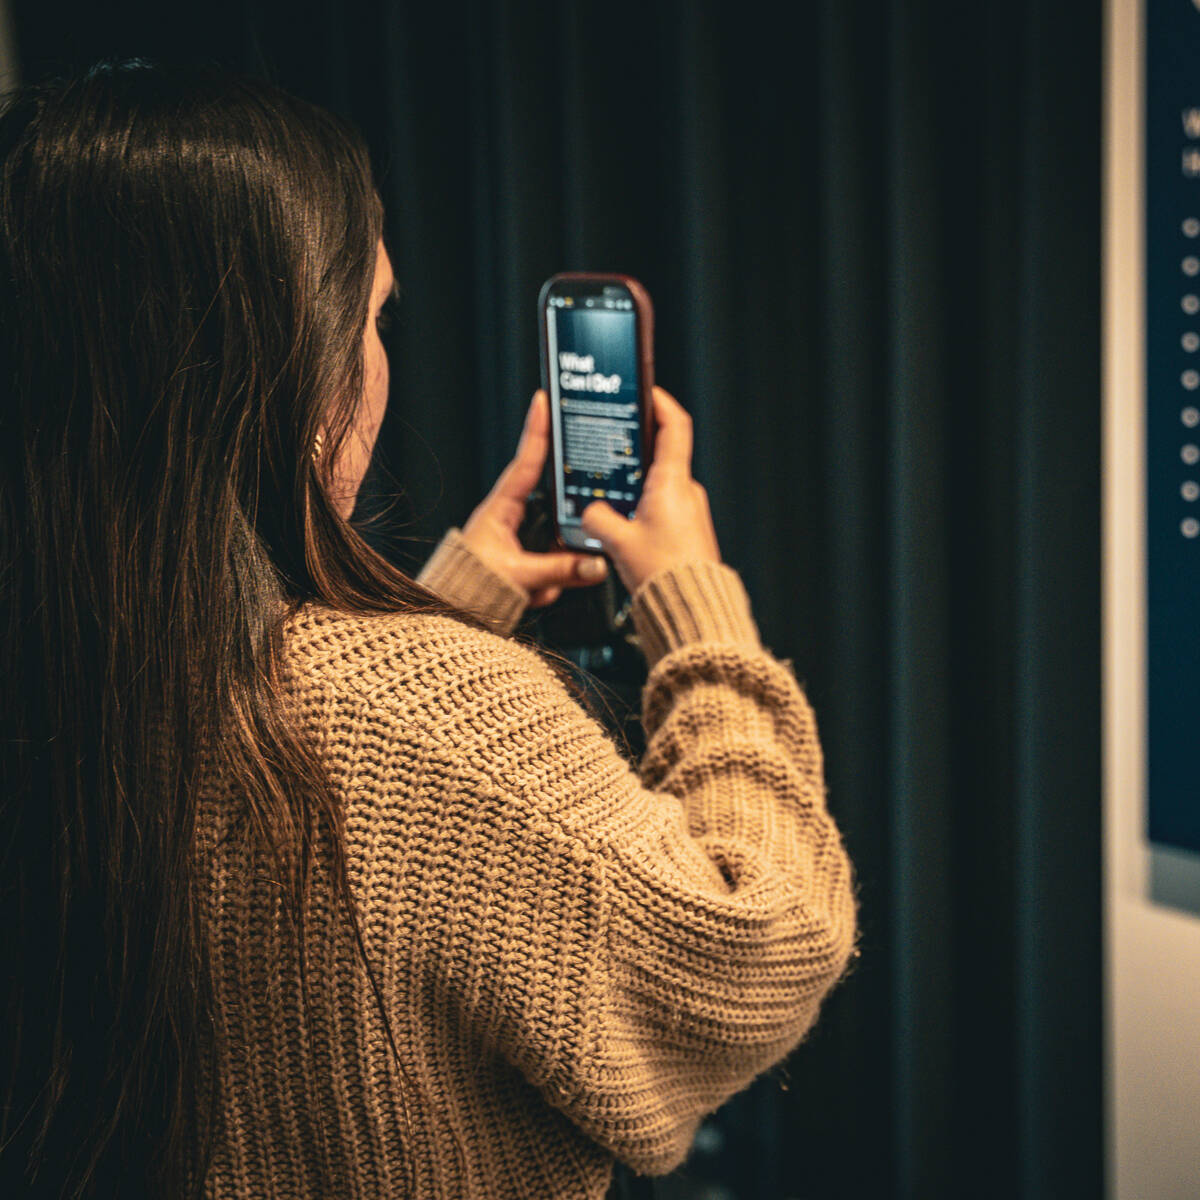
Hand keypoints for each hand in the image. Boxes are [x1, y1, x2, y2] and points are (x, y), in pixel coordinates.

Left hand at [461, 390, 608, 607]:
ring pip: (559, 544)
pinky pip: (555, 568)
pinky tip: (536, 595)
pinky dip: (549, 586)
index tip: (545, 400)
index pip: (527, 462)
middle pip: (556, 509)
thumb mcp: (520, 577)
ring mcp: (521, 540)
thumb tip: (595, 565)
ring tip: (539, 587)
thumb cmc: (470, 586)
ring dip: (554, 571)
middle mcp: (512, 519)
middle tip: (563, 548)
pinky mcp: (528, 562)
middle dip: (564, 536)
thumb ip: (560, 570)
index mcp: (501, 509)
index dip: (537, 430)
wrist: (454, 613)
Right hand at [580, 387, 721, 594]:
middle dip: (635, 450)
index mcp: (672, 482)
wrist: (691, 609)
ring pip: (660, 485)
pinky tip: (624, 524)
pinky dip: (643, 508)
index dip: (660, 403)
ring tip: (611, 495)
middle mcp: (686, 492)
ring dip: (636, 486)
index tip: (645, 391)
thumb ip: (596, 519)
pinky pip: (663, 508)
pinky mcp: (688, 531)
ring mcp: (690, 511)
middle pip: (662, 455)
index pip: (674, 425)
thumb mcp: (617, 542)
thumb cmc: (664, 574)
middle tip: (612, 446)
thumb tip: (588, 511)